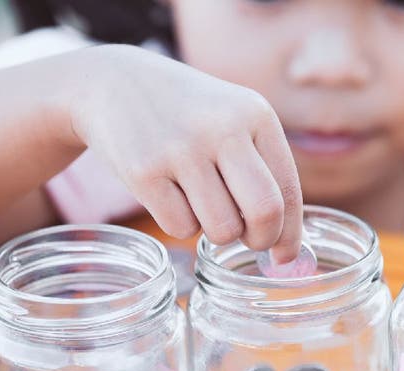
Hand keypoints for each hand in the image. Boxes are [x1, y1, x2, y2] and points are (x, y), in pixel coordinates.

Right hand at [63, 45, 301, 262]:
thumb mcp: (233, 119)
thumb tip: (289, 243)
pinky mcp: (144, 171)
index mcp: (255, 114)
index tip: (284, 256)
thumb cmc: (187, 115)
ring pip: (222, 229)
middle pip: (264, 212)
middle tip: (251, 242)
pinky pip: (180, 229)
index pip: (288, 190)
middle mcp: (223, 128)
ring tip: (202, 203)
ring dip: (216, 231)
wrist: (113, 82)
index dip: (290, 233)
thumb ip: (264, 169)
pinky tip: (170, 195)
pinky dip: (180, 224)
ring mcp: (181, 149)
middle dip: (262, 240)